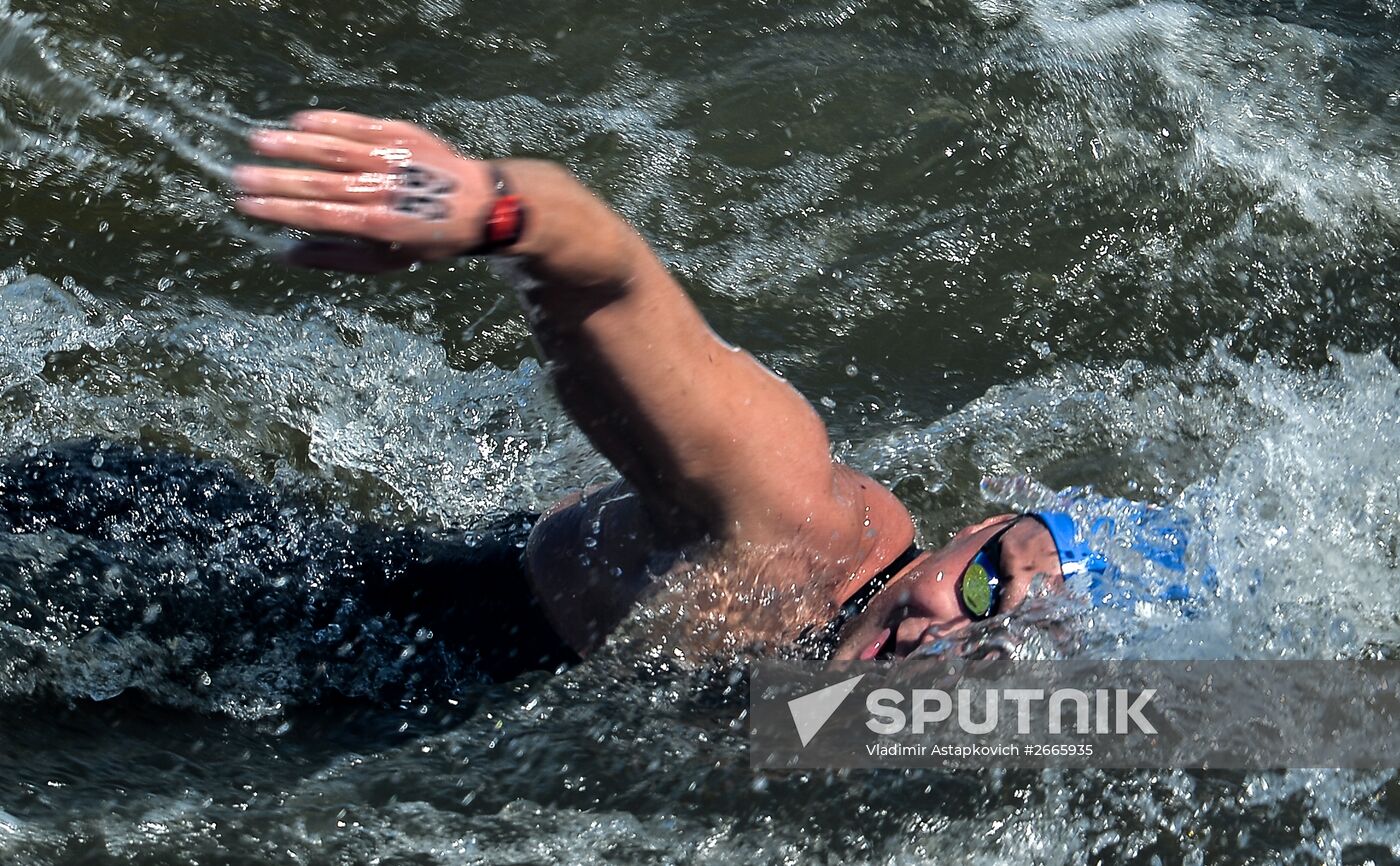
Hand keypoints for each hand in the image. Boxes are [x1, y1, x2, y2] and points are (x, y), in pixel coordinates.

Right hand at [233, 111, 496, 271]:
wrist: (479, 204)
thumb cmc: (427, 238)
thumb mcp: (387, 262)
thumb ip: (335, 259)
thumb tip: (285, 255)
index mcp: (378, 224)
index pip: (317, 214)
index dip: (278, 208)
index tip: (245, 202)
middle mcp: (383, 190)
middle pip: (319, 183)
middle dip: (275, 179)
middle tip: (237, 174)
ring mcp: (392, 159)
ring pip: (335, 149)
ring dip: (294, 144)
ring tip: (257, 140)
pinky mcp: (401, 134)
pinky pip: (359, 125)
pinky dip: (329, 122)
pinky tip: (299, 121)